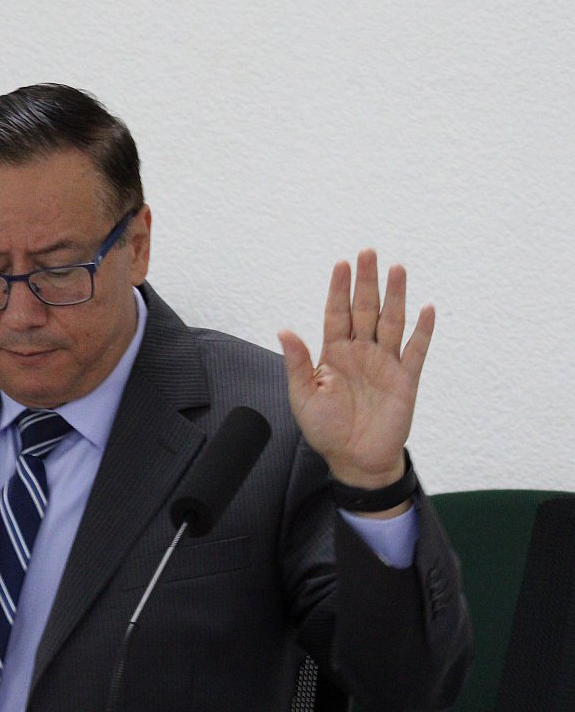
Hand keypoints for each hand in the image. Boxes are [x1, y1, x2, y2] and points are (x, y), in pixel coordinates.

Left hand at [278, 248, 433, 508]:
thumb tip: (284, 330)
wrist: (354, 459)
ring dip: (396, 296)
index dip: (338, 289)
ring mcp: (385, 363)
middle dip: (366, 282)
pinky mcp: (406, 379)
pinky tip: (427, 309)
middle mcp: (361, 352)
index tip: (341, 264)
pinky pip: (416, 351)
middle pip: (365, 309)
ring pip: (391, 322)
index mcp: (334, 353)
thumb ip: (297, 362)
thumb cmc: (325, 429)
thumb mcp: (303, 395)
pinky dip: (423, 331)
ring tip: (397, 268)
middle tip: (368, 252)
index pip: (336, 313)